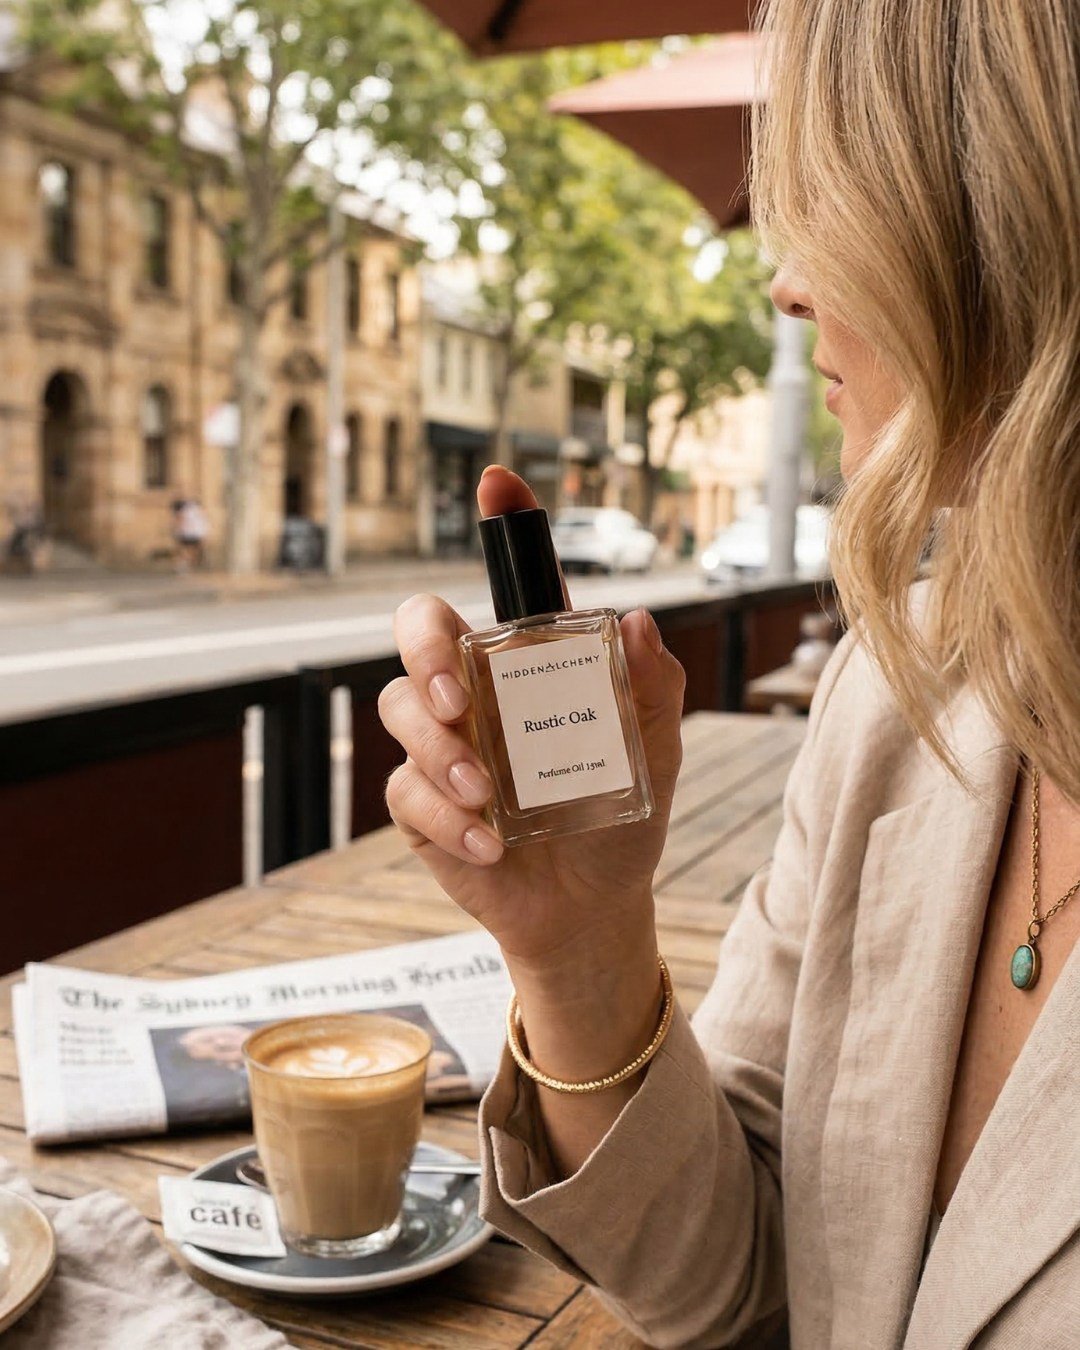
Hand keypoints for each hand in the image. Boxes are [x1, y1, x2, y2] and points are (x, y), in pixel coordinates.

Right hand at [379, 467, 685, 987]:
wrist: (591, 908)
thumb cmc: (619, 819)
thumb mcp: (654, 758)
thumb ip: (651, 691)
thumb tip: (634, 620)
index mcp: (532, 665)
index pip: (511, 582)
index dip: (503, 524)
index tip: (498, 481)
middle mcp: (477, 690)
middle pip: (420, 628)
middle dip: (427, 651)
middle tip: (461, 699)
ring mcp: (441, 745)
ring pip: (398, 710)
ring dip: (440, 752)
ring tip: (489, 796)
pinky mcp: (419, 804)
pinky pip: (406, 791)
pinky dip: (446, 819)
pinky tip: (490, 846)